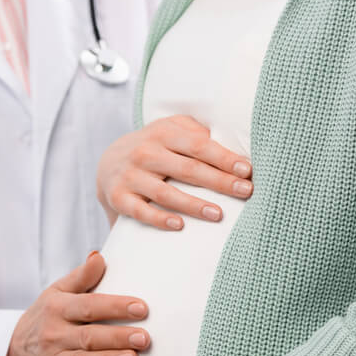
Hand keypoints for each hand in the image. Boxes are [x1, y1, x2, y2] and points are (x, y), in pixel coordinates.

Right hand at [0, 252, 149, 355]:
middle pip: (89, 336)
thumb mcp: (57, 292)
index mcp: (58, 309)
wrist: (11, 350)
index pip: (89, 306)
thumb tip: (100, 256)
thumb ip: (82, 276)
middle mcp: (54, 335)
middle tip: (145, 338)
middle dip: (117, 337)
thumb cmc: (46, 316)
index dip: (115, 307)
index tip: (142, 308)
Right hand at [96, 115, 252, 229]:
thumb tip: (230, 145)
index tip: (247, 170)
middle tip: (246, 191)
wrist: (108, 163)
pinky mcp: (119, 198)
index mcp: (164, 133)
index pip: (199, 145)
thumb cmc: (154, 147)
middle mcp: (146, 153)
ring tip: (218, 214)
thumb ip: (196, 132)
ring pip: (166, 193)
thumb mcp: (170, 129)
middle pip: (188, 169)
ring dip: (194, 204)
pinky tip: (180, 226)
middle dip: (220, 181)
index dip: (224, 158)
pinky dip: (160, 219)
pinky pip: (141, 211)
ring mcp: (131, 176)